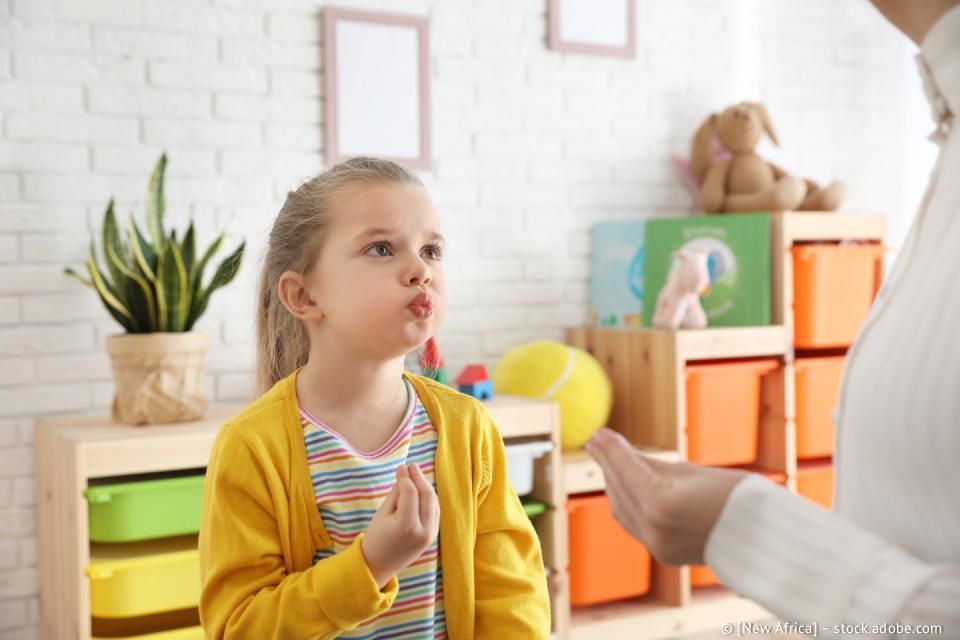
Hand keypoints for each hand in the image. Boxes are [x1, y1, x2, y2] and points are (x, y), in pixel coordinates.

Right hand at [361, 463, 439, 587]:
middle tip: (411, 466)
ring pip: (434, 503)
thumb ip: (396, 493)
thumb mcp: (382, 513)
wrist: (378, 566)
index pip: (411, 493)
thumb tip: (405, 474)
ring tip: (415, 475)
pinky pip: (435, 511)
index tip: (401, 467)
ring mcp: (430, 534)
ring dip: (426, 487)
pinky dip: (429, 499)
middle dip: (420, 478)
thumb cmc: (376, 538)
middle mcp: (424, 530)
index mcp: (408, 526)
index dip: (406, 478)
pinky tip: (421, 490)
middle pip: (427, 496)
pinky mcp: (432, 535)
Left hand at [585, 428, 748, 564]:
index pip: (626, 470)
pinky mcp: (663, 555)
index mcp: (662, 504)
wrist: (767, 538)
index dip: (611, 449)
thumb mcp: (691, 471)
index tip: (598, 432)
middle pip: (619, 489)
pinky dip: (626, 503)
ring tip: (608, 458)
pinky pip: (634, 524)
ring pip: (621, 509)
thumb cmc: (736, 495)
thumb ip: (651, 464)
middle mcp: (655, 529)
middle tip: (598, 441)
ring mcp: (657, 546)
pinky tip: (623, 485)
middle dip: (608, 463)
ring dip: (614, 483)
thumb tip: (618, 450)